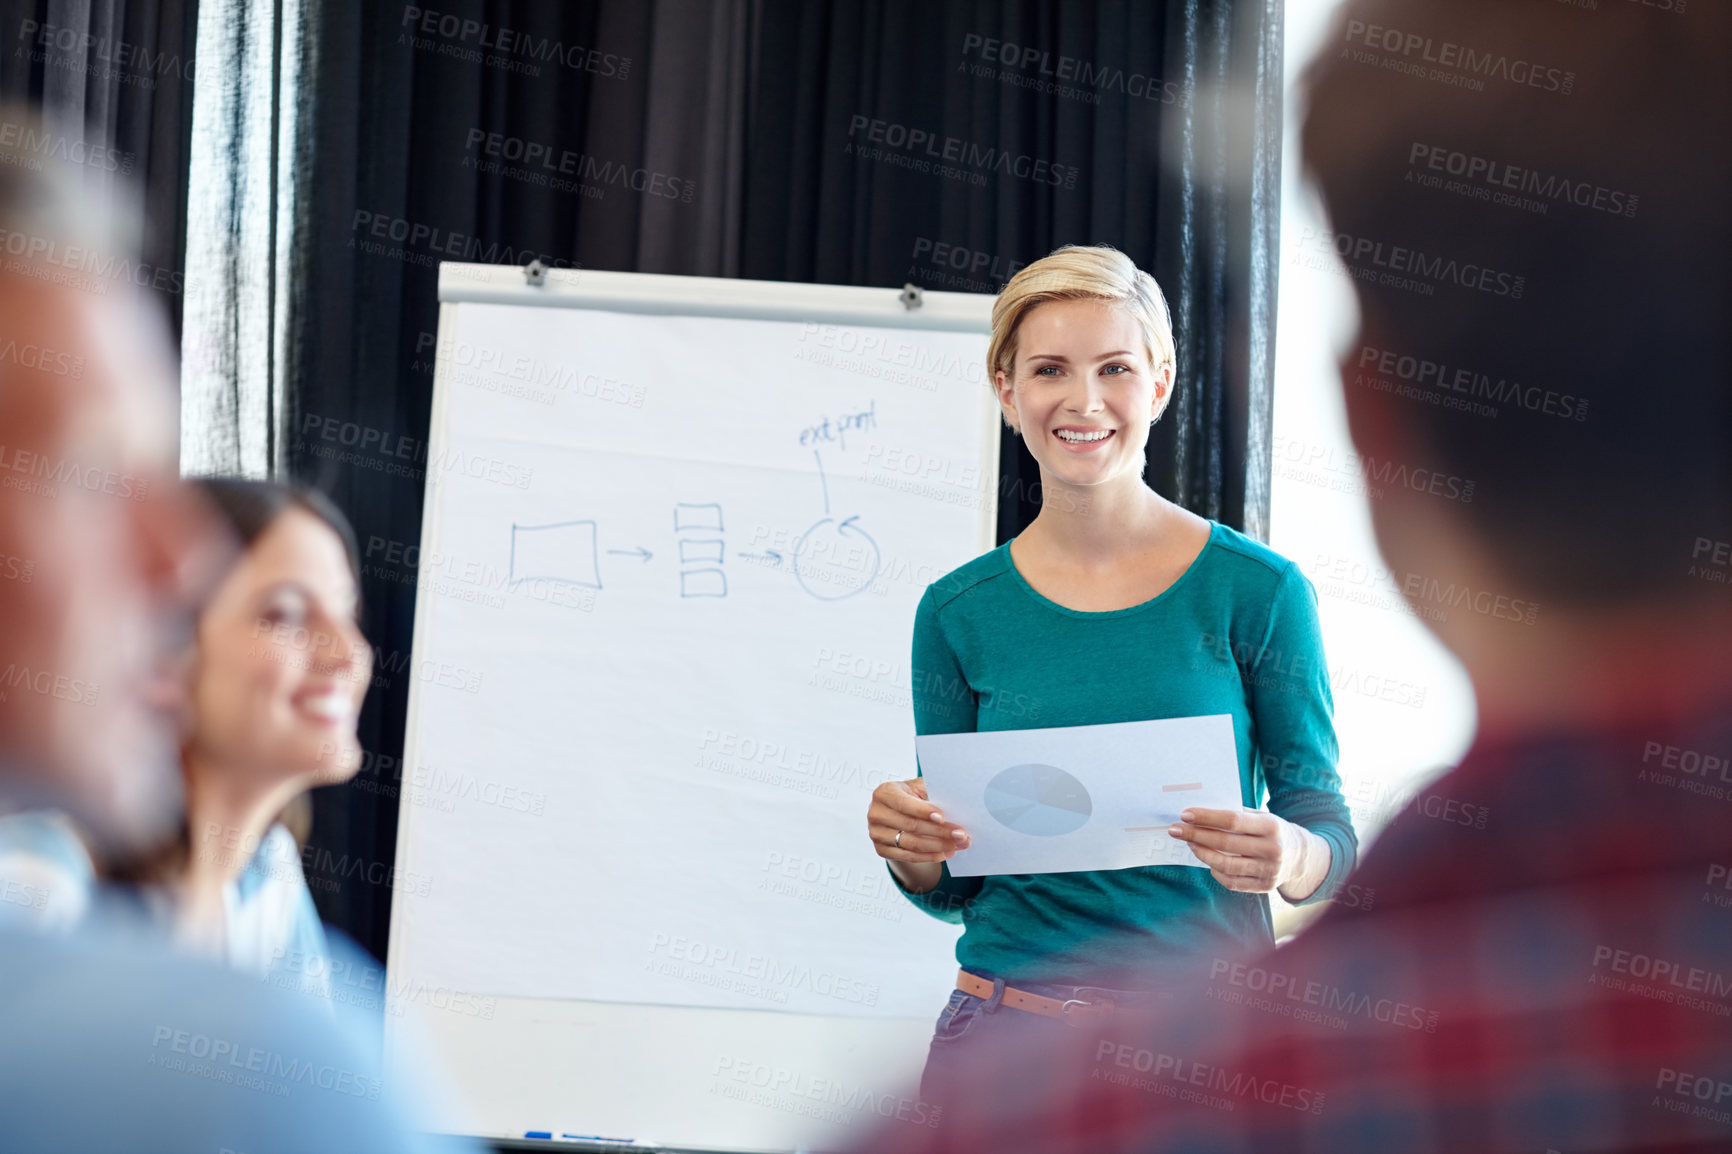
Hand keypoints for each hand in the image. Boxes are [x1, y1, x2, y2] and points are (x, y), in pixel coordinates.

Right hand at [867, 778, 969, 892]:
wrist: (897, 813)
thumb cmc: (912, 796)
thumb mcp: (919, 787)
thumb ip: (932, 790)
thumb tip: (957, 798)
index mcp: (884, 793)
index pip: (904, 804)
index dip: (924, 811)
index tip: (943, 817)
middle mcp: (876, 813)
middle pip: (911, 826)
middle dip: (940, 831)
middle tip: (962, 835)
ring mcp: (876, 834)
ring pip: (912, 844)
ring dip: (939, 846)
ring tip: (958, 845)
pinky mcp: (882, 850)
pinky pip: (909, 857)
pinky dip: (930, 856)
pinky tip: (945, 853)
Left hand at [1167, 807, 1327, 899]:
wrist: (1302, 856)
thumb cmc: (1273, 831)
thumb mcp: (1263, 816)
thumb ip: (1237, 814)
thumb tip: (1201, 813)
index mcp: (1272, 826)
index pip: (1233, 820)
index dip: (1207, 817)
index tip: (1185, 814)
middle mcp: (1272, 849)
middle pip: (1226, 843)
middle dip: (1196, 835)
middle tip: (1176, 830)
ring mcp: (1269, 871)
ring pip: (1226, 865)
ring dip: (1202, 854)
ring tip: (1190, 844)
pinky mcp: (1265, 887)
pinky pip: (1232, 882)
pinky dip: (1216, 871)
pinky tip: (1208, 861)